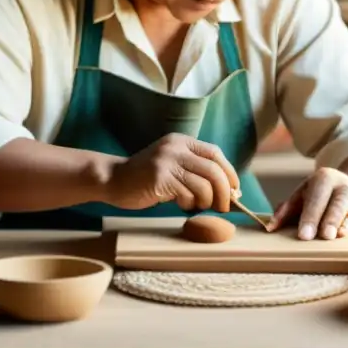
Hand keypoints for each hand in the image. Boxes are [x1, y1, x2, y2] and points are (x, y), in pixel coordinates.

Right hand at [104, 133, 239, 211]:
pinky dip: (189, 203)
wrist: (113, 179)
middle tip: (224, 206)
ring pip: (203, 185)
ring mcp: (167, 162)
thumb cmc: (146, 177)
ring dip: (205, 201)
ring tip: (194, 204)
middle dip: (224, 192)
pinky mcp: (159, 178)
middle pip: (214, 170)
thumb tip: (228, 189)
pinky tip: (179, 203)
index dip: (229, 173)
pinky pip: (187, 194)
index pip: (215, 154)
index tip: (234, 189)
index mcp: (181, 141)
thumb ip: (195, 170)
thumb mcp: (172, 164)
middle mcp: (176, 148)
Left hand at [266, 167, 347, 240]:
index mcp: (324, 178)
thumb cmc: (317, 196)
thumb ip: (286, 210)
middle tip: (325, 236)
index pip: (316, 197)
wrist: (347, 187)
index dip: (310, 216)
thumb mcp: (301, 196)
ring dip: (346, 224)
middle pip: (338, 202)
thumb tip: (270, 227)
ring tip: (339, 235)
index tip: (304, 235)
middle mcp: (342, 185)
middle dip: (331, 218)